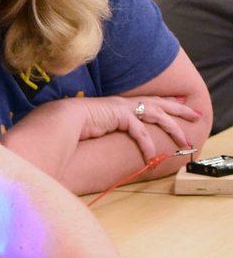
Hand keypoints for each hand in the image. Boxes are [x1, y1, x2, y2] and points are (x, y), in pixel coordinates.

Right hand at [75, 95, 198, 161]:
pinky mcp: (119, 115)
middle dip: (179, 109)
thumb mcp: (96, 128)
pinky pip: (140, 131)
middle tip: (196, 114)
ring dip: (173, 127)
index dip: (165, 103)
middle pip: (159, 103)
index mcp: (119, 105)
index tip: (179, 106)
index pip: (148, 101)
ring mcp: (122, 107)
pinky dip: (147, 144)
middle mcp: (123, 103)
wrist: (60, 121)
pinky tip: (150, 156)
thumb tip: (111, 140)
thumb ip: (107, 130)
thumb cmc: (75, 127)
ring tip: (184, 140)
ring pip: (156, 114)